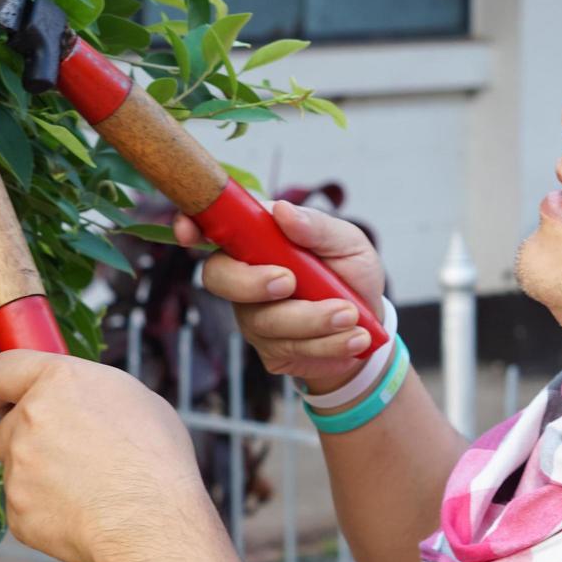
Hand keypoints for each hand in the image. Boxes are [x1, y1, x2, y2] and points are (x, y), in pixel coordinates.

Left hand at [0, 351, 207, 561]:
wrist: (152, 524)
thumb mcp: (134, 400)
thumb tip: (76, 400)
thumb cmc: (157, 460)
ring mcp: (18, 467)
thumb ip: (87, 393)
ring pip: (16, 467)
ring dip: (38, 475)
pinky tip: (82, 514)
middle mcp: (30, 418)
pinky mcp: (16, 510)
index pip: (0, 370)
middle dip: (29, 438)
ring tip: (87, 489)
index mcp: (58, 380)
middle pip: (8, 425)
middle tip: (71, 454)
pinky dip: (45, 510)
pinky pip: (23, 506)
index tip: (0, 398)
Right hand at [174, 201, 385, 392]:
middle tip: (290, 281)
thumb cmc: (352, 275)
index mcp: (260, 238)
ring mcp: (253, 314)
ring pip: (263, 319)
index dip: (192, 226)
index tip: (189, 231)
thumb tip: (282, 211)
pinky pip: (289, 348)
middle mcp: (247, 274)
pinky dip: (327, 343)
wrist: (372, 328)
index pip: (213, 227)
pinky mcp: (270, 349)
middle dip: (251, 282)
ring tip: (350, 314)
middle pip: (218, 277)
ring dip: (312, 319)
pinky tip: (354, 337)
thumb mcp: (348, 243)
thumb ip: (317, 227)